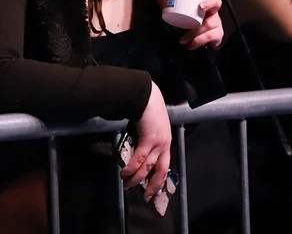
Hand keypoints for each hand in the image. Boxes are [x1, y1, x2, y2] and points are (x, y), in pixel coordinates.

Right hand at [123, 83, 171, 201]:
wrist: (146, 95)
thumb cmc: (147, 107)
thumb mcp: (151, 125)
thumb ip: (146, 137)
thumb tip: (135, 147)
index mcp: (166, 142)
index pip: (165, 166)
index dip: (159, 179)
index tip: (153, 189)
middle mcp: (165, 145)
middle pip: (161, 172)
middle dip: (152, 186)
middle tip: (145, 196)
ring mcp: (158, 143)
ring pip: (147, 167)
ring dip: (136, 178)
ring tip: (127, 184)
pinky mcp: (149, 140)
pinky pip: (139, 159)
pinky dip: (131, 167)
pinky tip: (124, 172)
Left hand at [156, 0, 225, 48]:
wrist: (188, 41)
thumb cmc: (183, 21)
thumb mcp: (172, 10)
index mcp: (204, 0)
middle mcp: (212, 10)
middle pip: (217, 3)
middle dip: (210, 3)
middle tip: (201, 7)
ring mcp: (216, 22)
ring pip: (210, 23)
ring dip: (195, 31)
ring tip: (182, 37)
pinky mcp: (216, 35)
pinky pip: (210, 37)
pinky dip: (198, 41)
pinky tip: (190, 44)